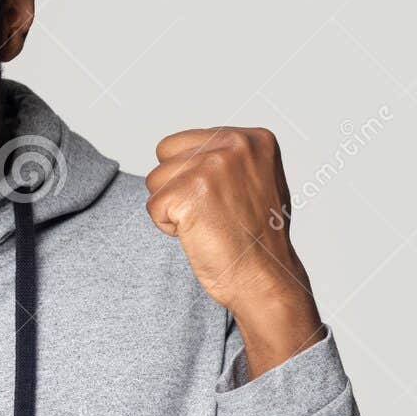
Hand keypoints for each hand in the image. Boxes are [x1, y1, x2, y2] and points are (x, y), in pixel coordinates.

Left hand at [146, 127, 324, 377]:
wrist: (264, 277)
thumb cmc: (259, 239)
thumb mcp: (256, 180)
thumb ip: (228, 158)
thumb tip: (192, 150)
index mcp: (251, 137)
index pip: (180, 143)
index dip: (190, 177)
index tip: (222, 201)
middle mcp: (233, 144)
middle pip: (164, 158)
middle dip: (177, 189)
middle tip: (212, 215)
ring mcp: (210, 166)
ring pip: (155, 181)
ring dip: (173, 208)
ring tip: (208, 224)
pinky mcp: (188, 193)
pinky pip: (152, 207)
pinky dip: (168, 228)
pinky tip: (200, 235)